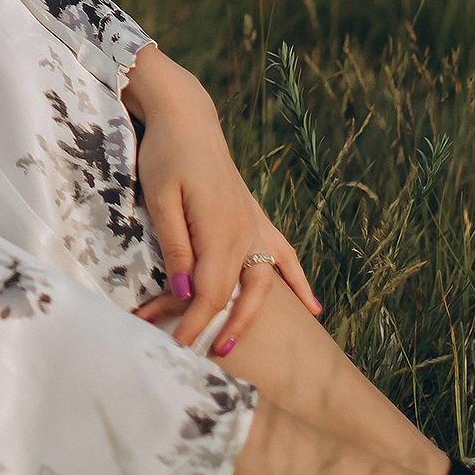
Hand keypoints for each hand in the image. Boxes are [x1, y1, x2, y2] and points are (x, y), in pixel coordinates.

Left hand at [122, 47, 318, 353]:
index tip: (176, 347)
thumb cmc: (167, 155)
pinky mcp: (254, 216)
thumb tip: (185, 290)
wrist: (187, 118)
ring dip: (250, 315)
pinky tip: (313, 308)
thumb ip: (176, 246)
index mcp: (220, 232)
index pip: (209, 293)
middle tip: (200, 356)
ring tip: (234, 346)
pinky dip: (297, 281)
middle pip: (236, 294)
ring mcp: (254, 225)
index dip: (193, 323)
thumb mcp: (161, 199)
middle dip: (219, 328)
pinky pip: (284, 254)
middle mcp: (245, 233)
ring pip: (263, 282)